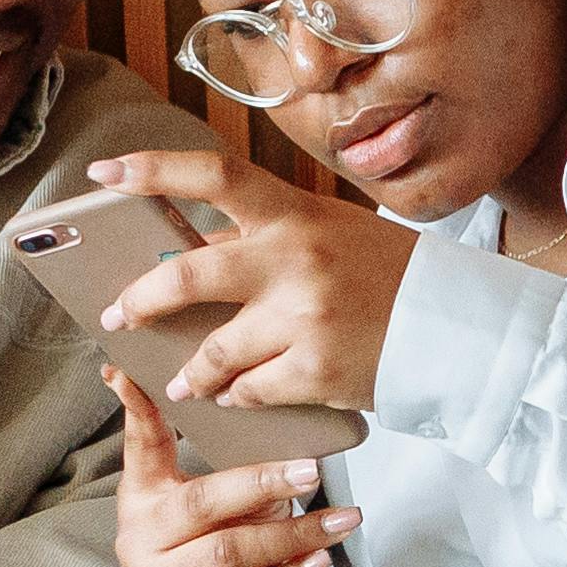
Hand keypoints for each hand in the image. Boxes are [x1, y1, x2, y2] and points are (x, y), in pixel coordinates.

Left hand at [76, 150, 417, 418]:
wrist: (461, 327)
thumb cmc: (391, 276)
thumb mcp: (332, 233)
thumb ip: (266, 240)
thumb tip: (192, 254)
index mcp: (296, 213)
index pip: (214, 174)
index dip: (152, 171)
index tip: (105, 173)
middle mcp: (295, 258)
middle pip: (189, 275)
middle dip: (142, 300)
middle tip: (119, 315)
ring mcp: (304, 317)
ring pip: (215, 350)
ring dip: (192, 371)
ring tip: (184, 380)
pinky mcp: (316, 370)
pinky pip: (250, 389)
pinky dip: (237, 396)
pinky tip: (237, 396)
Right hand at [110, 379, 357, 566]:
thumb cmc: (206, 553)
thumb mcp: (207, 508)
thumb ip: (229, 473)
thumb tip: (285, 443)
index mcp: (143, 498)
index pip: (139, 446)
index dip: (137, 408)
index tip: (130, 370)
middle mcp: (140, 540)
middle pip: (202, 503)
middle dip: (262, 484)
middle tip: (311, 472)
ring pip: (232, 553)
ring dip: (294, 534)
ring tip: (340, 521)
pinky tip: (317, 562)